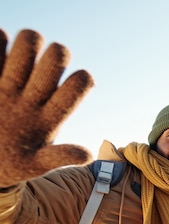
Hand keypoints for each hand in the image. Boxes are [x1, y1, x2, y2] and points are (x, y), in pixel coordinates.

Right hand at [0, 28, 93, 187]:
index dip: (80, 81)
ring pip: (30, 41)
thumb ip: (59, 157)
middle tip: (31, 80)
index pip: (79, 85)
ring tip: (8, 72)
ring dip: (25, 47)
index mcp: (53, 112)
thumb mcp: (35, 164)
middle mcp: (37, 90)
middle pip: (58, 56)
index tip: (62, 93)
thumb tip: (87, 155)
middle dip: (53, 58)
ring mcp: (12, 78)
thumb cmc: (14, 163)